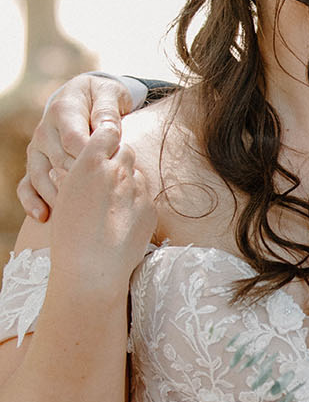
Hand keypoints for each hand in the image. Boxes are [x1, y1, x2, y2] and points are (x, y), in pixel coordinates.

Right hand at [17, 74, 134, 221]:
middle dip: (80, 182)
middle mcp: (46, 131)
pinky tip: (43, 216)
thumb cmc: (102, 98)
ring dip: (57, 196)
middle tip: (102, 200)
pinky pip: (27, 185)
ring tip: (74, 214)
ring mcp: (39, 150)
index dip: (91, 158)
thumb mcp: (110, 95)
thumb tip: (109, 129)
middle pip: (60, 162)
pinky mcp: (37, 165)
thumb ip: (109, 111)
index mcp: (63, 111)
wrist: (86, 97)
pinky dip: (32, 201)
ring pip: (41, 176)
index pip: (74, 140)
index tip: (110, 172)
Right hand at [48, 126, 155, 297]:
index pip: (107, 131)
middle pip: (126, 150)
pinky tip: (123, 218)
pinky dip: (136, 201)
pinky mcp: (151, 207)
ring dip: (128, 180)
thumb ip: (73, 176)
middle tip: (106, 176)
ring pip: (137, 172)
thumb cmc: (70, 235)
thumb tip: (72, 168)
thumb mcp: (63, 198)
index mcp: (90, 163)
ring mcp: (137, 189)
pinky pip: (145, 195)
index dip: (105, 137)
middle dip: (118, 158)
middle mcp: (117, 171)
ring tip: (112, 202)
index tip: (102, 145)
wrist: (93, 269)